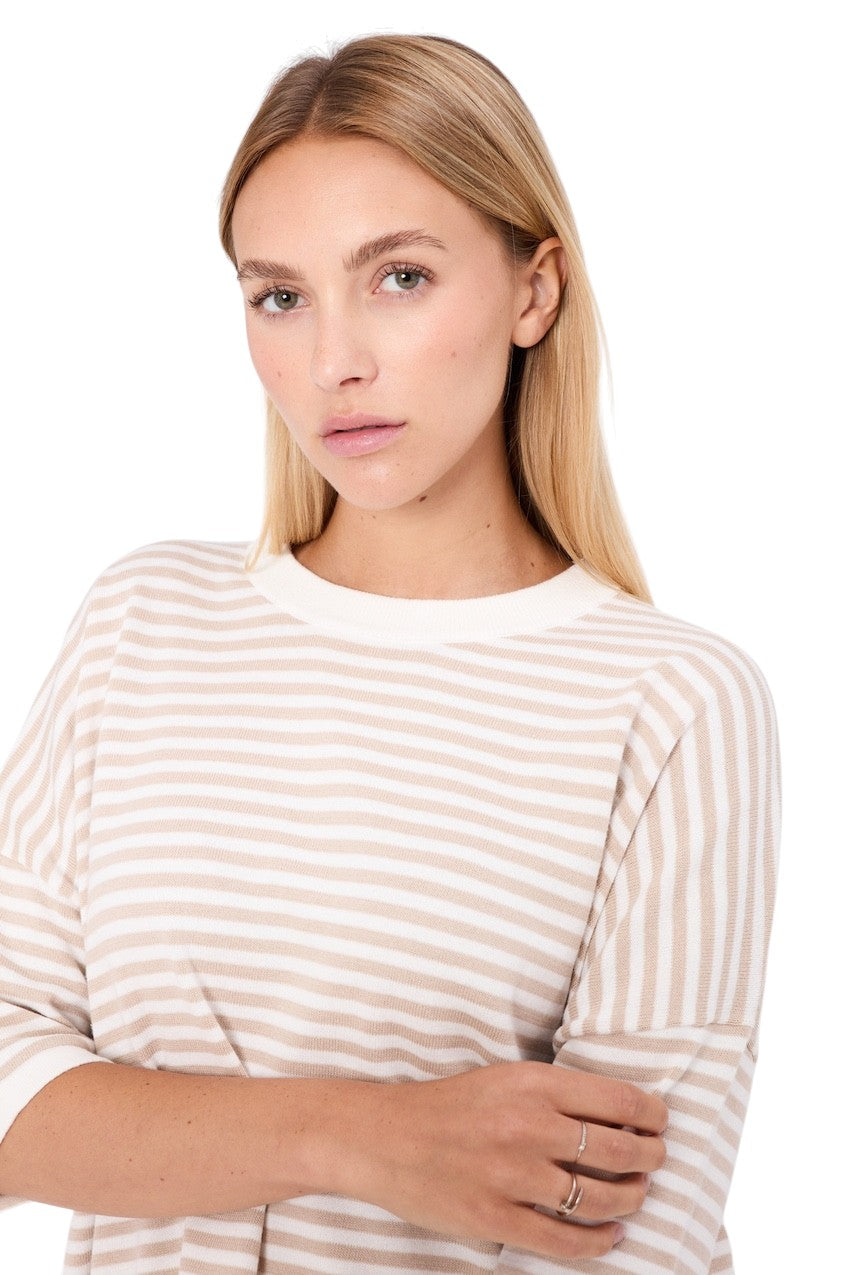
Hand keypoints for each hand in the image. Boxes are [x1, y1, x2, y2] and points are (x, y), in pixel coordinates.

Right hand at [338, 1060, 667, 1260]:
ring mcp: (512, 1175)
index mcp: (532, 1084)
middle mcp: (527, 1126)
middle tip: (657, 1160)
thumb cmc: (449, 1105)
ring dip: (630, 1200)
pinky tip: (610, 1235)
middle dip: (651, 1158)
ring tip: (636, 1196)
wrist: (385, 1137)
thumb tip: (617, 1112)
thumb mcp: (505, 1078)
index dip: (652, 1114)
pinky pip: (564, 1240)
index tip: (660, 1122)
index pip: (617, 1098)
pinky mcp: (495, 1217)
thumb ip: (555, 1094)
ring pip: (599, 1197)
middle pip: (618, 1149)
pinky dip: (598, 1242)